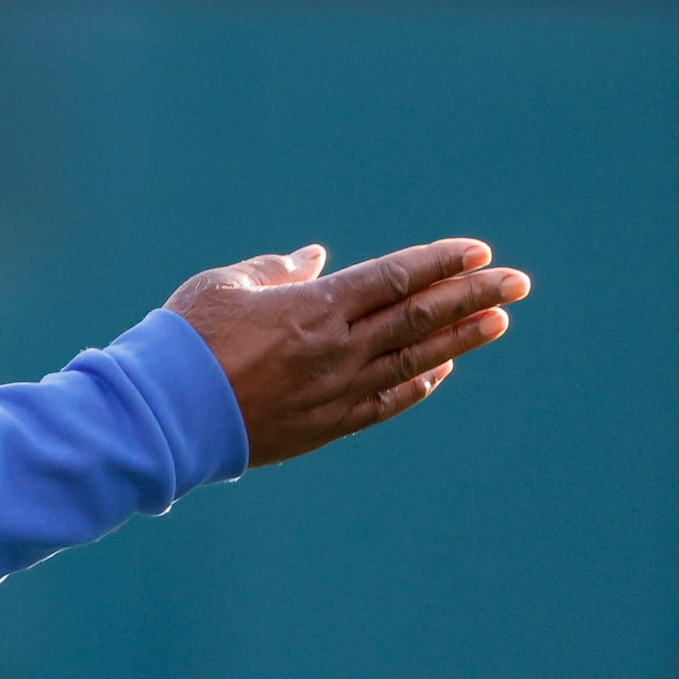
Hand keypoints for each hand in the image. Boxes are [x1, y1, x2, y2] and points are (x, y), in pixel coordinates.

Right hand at [165, 239, 529, 467]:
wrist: (162, 414)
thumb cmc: (184, 340)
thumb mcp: (226, 286)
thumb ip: (279, 270)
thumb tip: (319, 258)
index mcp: (314, 308)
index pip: (394, 278)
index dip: (440, 263)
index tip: (479, 252)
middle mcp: (336, 349)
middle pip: (420, 316)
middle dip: (473, 295)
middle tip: (517, 282)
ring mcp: (335, 391)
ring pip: (414, 360)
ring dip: (461, 338)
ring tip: (499, 320)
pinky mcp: (325, 426)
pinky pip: (385, 402)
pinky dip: (418, 383)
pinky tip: (442, 369)